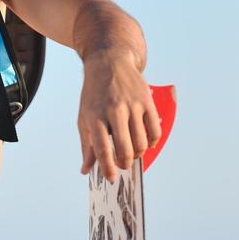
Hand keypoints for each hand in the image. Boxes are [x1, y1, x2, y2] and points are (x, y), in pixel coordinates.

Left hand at [77, 48, 161, 182]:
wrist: (109, 62)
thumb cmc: (94, 93)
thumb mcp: (84, 116)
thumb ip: (87, 144)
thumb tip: (86, 169)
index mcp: (95, 115)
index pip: (102, 148)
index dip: (108, 167)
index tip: (111, 177)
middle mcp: (114, 110)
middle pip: (125, 148)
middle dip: (125, 163)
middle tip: (122, 164)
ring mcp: (132, 105)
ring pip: (142, 142)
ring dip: (138, 153)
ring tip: (132, 152)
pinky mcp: (147, 101)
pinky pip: (154, 130)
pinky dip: (152, 142)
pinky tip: (145, 142)